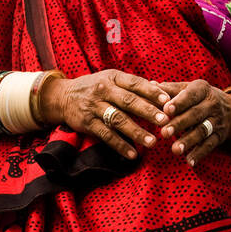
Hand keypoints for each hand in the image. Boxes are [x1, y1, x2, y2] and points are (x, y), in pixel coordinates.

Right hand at [38, 69, 171, 160]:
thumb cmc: (94, 88)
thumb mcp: (111, 80)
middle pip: (129, 101)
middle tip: (165, 122)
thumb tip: (161, 91)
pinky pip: (106, 135)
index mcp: (113, 77)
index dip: (152, 92)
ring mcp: (94, 107)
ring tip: (152, 142)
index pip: (136, 84)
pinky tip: (133, 154)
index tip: (168, 101)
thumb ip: (132, 86)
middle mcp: (103, 90)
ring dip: (136, 132)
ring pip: (118, 120)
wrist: (62, 96)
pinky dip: (120, 146)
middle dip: (148, 112)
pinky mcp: (87, 123)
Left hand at [155, 80, 230, 165]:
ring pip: (202, 131)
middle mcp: (212, 104)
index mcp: (202, 89)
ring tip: (175, 150)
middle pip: (195, 114)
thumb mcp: (188, 88)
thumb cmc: (199, 98)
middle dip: (180, 124)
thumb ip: (170, 89)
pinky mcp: (219, 136)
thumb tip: (150, 85)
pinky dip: (200, 154)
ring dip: (188, 141)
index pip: (190, 95)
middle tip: (164, 133)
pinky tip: (189, 162)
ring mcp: (217, 121)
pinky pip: (210, 145)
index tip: (166, 110)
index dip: (179, 103)